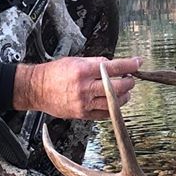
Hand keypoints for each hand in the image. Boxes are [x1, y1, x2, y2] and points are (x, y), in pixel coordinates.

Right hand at [13, 55, 142, 120]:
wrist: (37, 89)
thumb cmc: (55, 73)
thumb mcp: (76, 61)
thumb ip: (96, 63)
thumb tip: (114, 66)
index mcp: (83, 71)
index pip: (113, 67)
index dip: (129, 64)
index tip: (137, 62)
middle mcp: (84, 87)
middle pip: (118, 86)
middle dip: (129, 81)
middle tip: (130, 78)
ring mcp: (84, 103)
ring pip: (114, 102)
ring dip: (124, 96)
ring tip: (124, 90)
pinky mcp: (82, 114)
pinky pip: (105, 113)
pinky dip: (113, 107)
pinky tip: (114, 101)